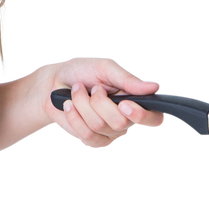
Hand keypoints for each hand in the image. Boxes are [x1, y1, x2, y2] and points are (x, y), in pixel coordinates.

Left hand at [44, 54, 165, 149]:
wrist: (53, 82)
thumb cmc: (82, 71)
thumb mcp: (105, 67)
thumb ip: (128, 78)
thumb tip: (155, 86)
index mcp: (135, 100)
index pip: (155, 118)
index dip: (143, 116)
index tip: (124, 104)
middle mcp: (126, 120)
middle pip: (120, 122)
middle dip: (98, 101)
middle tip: (93, 88)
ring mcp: (110, 133)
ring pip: (99, 126)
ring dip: (82, 104)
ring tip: (77, 92)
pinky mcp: (93, 141)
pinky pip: (86, 136)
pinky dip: (74, 116)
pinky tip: (69, 106)